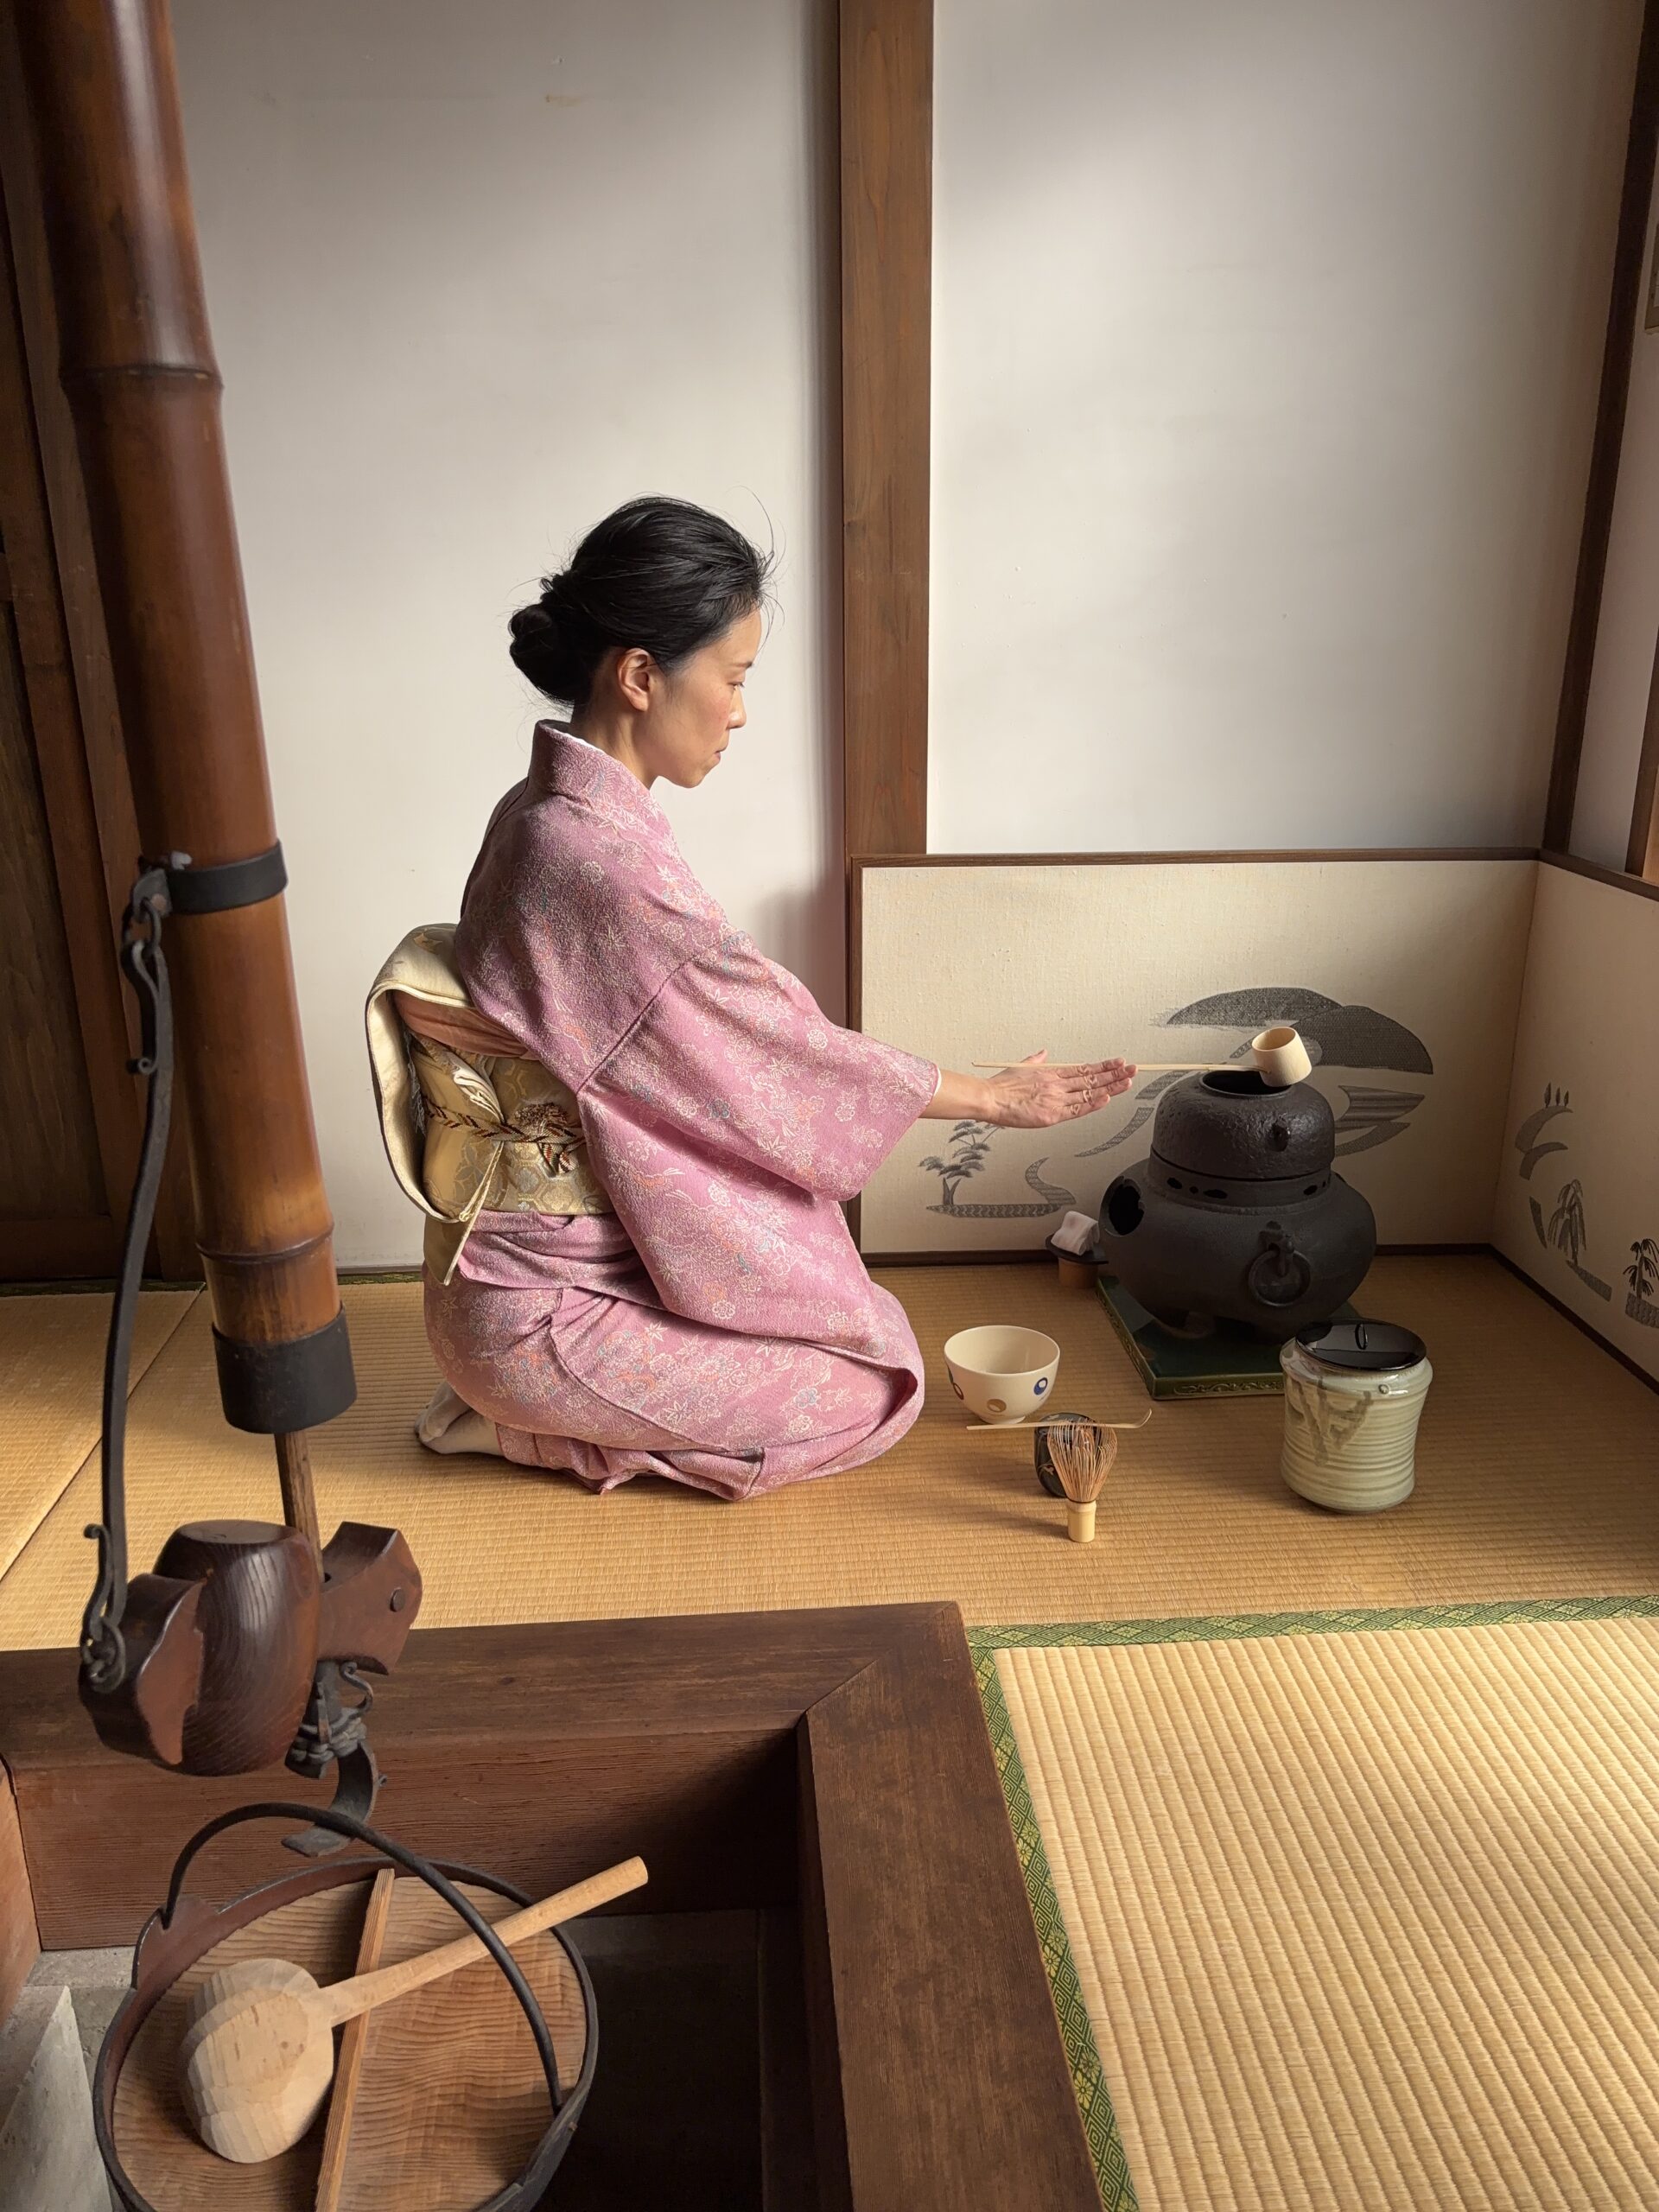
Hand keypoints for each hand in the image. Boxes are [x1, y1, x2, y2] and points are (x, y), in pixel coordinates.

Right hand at [982, 1049, 1135, 1128]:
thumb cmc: (1001, 1087)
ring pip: (1089, 1091)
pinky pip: (1077, 1109)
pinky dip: (1093, 1104)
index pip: (1084, 1068)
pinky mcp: (1052, 1115)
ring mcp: (1056, 1099)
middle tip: (1132, 1069)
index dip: (1104, 1066)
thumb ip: (1036, 1060)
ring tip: (1128, 1081)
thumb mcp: (1020, 1067)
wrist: (990, 1099)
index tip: (1118, 1063)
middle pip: (1092, 1078)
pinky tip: (1107, 1098)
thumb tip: (1043, 1053)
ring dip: (1111, 1087)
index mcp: (1051, 1073)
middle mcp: (1057, 1084)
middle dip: (1114, 1074)